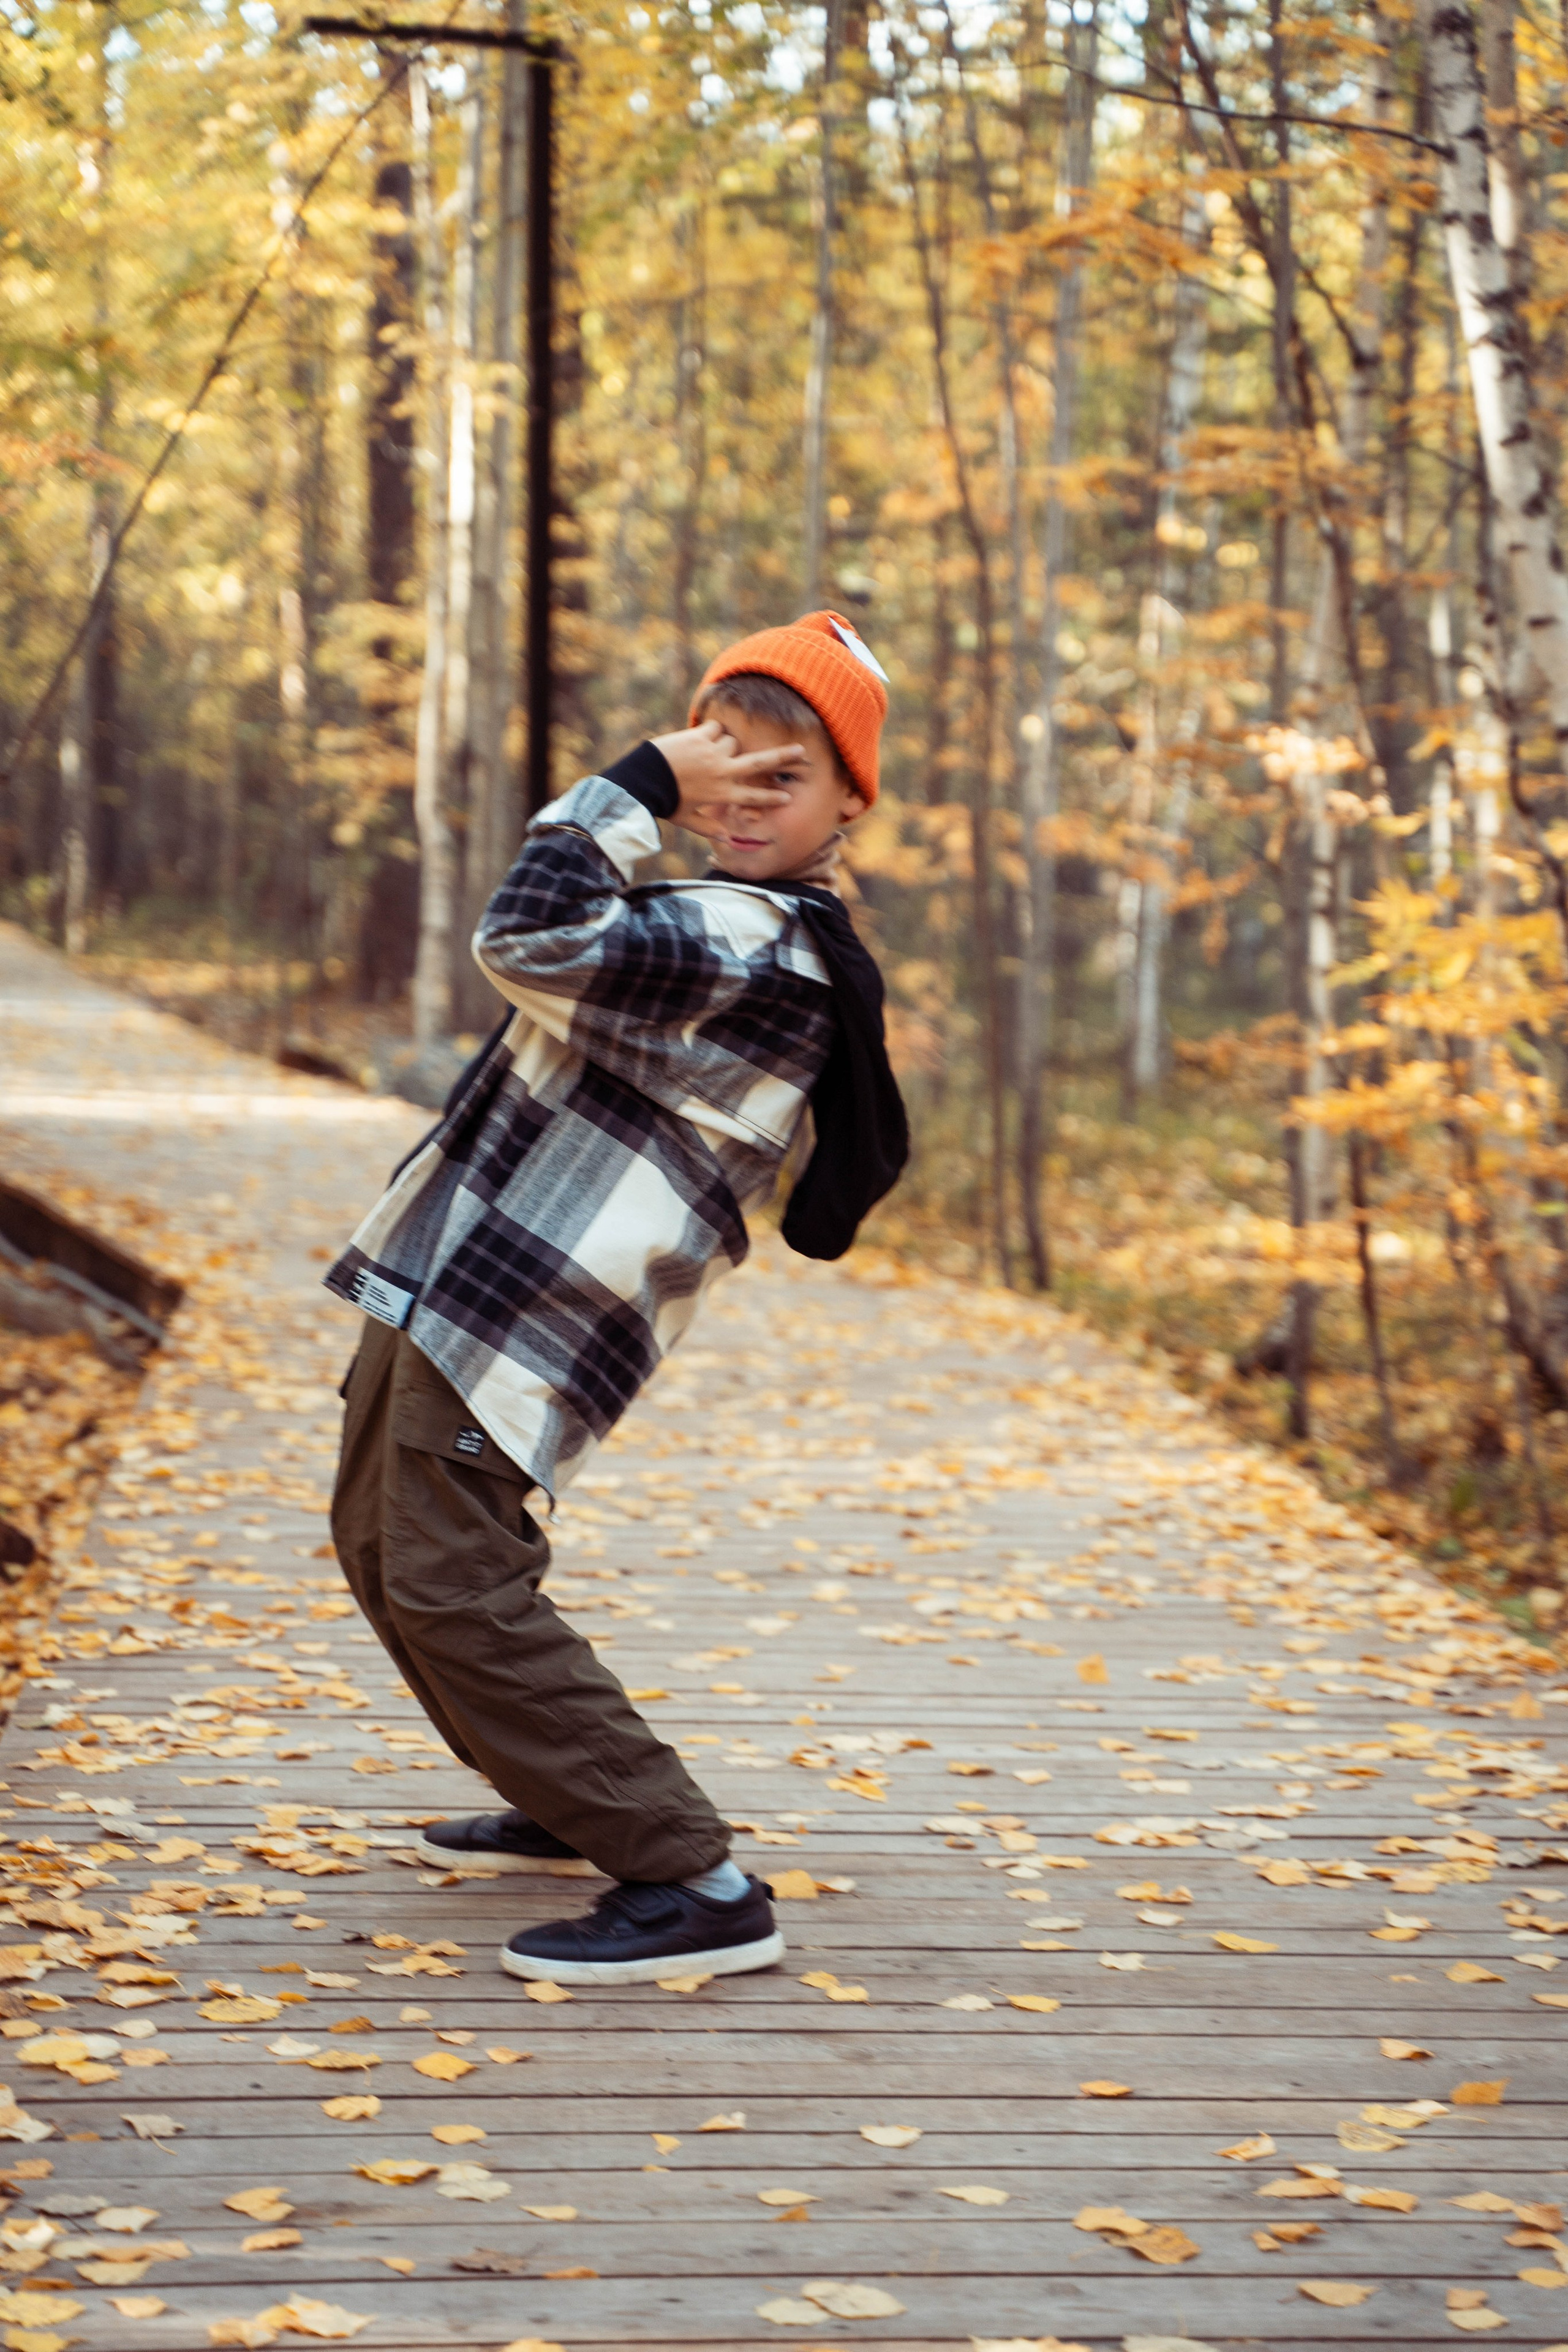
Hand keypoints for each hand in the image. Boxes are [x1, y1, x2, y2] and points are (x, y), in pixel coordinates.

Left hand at [650, 720, 799, 840]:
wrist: (643, 780)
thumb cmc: (665, 802)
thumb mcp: (687, 820)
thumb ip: (709, 828)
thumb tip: (726, 840)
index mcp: (721, 793)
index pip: (754, 796)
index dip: (772, 797)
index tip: (788, 797)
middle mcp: (722, 772)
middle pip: (759, 763)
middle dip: (782, 757)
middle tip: (801, 751)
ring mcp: (712, 753)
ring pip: (734, 742)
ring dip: (727, 745)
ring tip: (710, 753)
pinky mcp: (700, 737)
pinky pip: (716, 729)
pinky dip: (711, 732)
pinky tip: (702, 739)